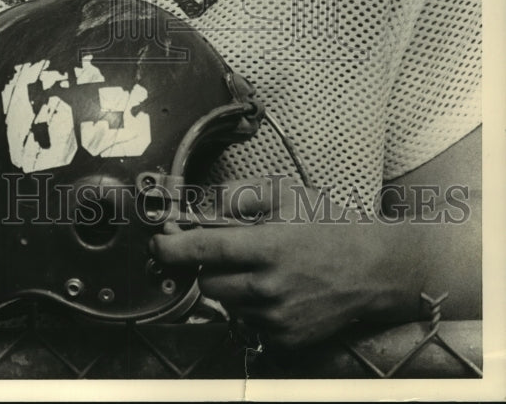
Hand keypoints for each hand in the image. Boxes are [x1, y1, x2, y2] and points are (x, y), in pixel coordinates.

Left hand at [151, 175, 409, 348]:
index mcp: (267, 247)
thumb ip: (237, 195)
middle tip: (228, 248)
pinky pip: (248, 323)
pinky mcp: (286, 340)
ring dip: (231, 285)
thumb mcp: (284, 193)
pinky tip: (275, 288)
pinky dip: (251, 307)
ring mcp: (278, 319)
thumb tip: (199, 205)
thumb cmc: (328, 224)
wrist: (375, 267)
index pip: (202, 251)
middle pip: (207, 281)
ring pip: (226, 303)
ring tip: (261, 267)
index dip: (171, 247)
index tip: (158, 243)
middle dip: (207, 264)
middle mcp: (269, 288)